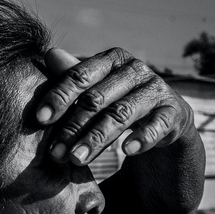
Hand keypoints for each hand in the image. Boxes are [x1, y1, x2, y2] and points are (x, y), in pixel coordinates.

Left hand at [35, 48, 194, 165]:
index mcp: (112, 59)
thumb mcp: (96, 90)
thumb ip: (73, 77)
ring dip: (97, 138)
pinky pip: (157, 125)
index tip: (40, 119)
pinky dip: (142, 137)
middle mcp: (136, 69)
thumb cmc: (119, 101)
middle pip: (97, 98)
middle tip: (55, 153)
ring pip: (121, 114)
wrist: (165, 119)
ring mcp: (157, 89)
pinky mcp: (175, 112)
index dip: (59, 96)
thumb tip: (49, 54)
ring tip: (77, 159)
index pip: (81, 75)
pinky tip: (127, 151)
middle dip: (73, 127)